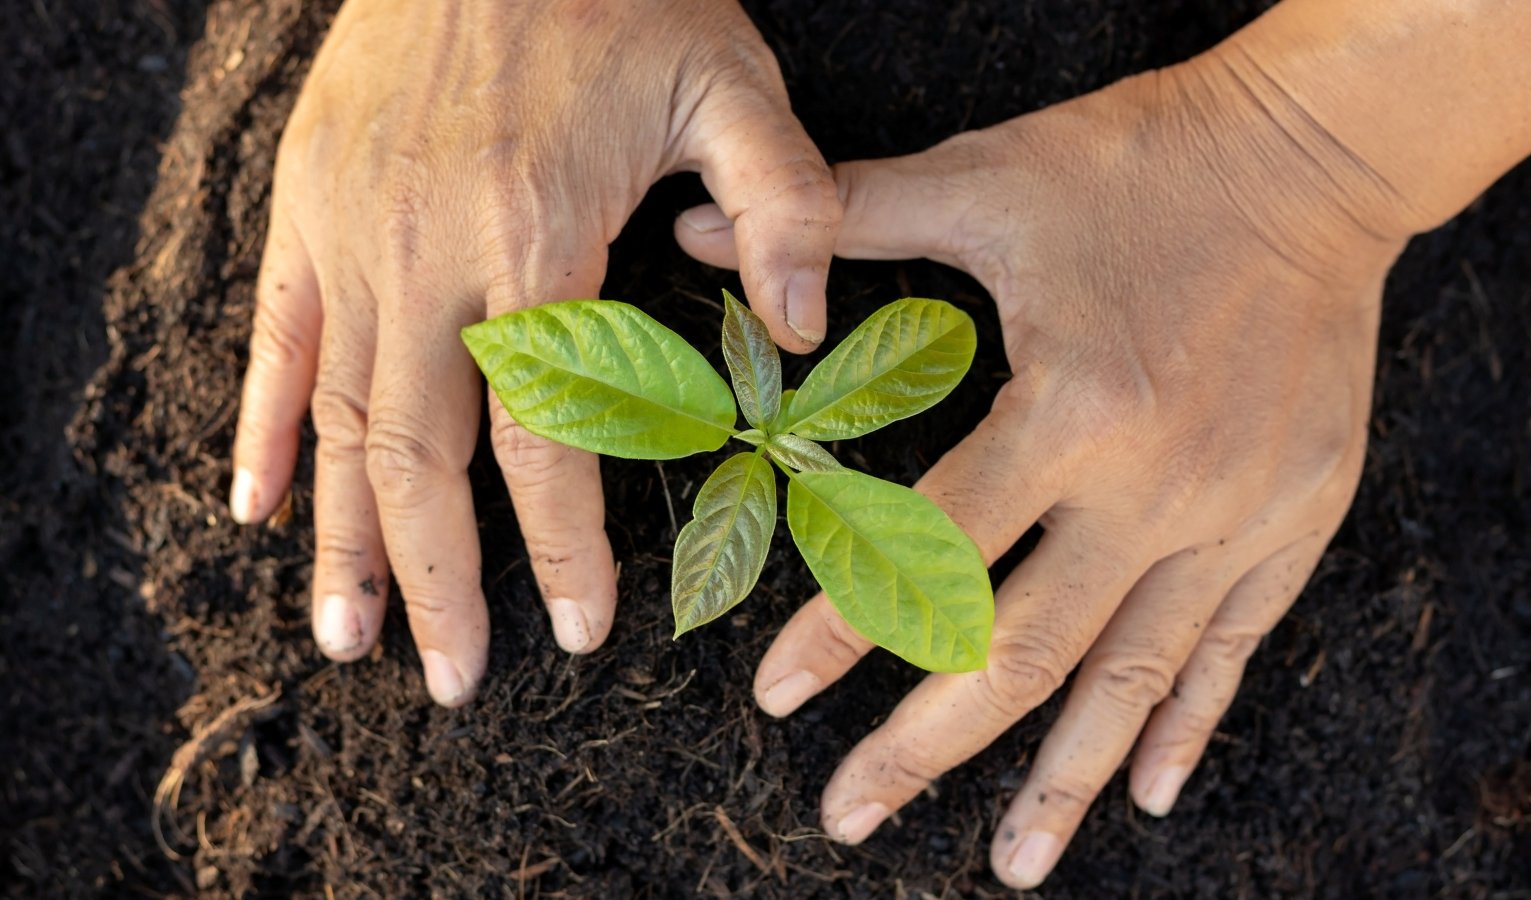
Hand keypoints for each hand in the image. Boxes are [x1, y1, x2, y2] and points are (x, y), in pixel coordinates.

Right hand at [229, 0, 841, 705]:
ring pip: (337, 420)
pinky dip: (264, 429)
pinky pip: (273, 339)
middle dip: (438, 582)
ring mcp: (350, 233)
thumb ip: (785, 203)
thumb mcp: (731, 82)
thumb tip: (799, 327)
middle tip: (450, 680)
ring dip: (342, 540)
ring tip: (345, 639)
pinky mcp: (306, 206)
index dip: (559, 548)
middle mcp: (426, 254)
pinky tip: (258, 507)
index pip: (544, 438)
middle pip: (421, 459)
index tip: (573, 629)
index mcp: (536, 238)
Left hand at [677, 50, 1410, 886]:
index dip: (846, 630)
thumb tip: (706, 228)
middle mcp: (1154, 486)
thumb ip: (843, 217)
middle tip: (854, 816)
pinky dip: (1187, 725)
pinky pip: (1233, 648)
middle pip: (1025, 650)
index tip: (778, 694)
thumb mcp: (986, 181)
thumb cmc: (1140, 163)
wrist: (1315, 156)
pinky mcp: (1293, 521)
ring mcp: (1233, 516)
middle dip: (927, 747)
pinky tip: (1151, 794)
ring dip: (1061, 781)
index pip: (933, 551)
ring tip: (1008, 867)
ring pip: (1132, 679)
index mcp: (1072, 409)